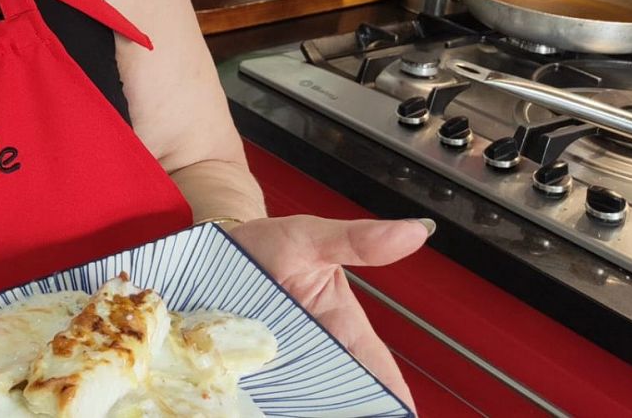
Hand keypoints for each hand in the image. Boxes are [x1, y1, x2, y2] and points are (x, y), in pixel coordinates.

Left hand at [229, 215, 429, 413]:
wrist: (218, 241)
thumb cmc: (271, 242)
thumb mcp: (312, 236)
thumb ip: (357, 240)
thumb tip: (413, 232)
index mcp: (343, 325)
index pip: (377, 371)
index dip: (390, 398)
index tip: (399, 415)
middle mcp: (315, 347)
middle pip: (338, 392)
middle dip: (340, 407)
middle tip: (336, 412)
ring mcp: (279, 358)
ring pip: (300, 395)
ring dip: (300, 402)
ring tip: (294, 408)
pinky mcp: (247, 363)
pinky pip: (261, 388)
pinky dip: (264, 397)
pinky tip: (257, 402)